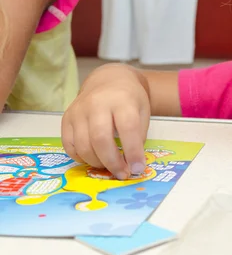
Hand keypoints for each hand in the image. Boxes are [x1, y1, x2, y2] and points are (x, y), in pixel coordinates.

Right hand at [61, 64, 150, 179]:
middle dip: (112, 162)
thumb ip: (138, 135)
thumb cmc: (129, 99)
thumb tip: (133, 164)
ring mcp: (78, 111)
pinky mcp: (66, 118)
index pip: (127, 128)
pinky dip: (81, 158)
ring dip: (97, 163)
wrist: (108, 80)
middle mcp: (97, 104)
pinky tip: (94, 159)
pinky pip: (69, 145)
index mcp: (121, 100)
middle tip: (123, 174)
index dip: (133, 151)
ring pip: (83, 145)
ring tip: (110, 167)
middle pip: (100, 139)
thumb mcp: (142, 111)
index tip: (138, 168)